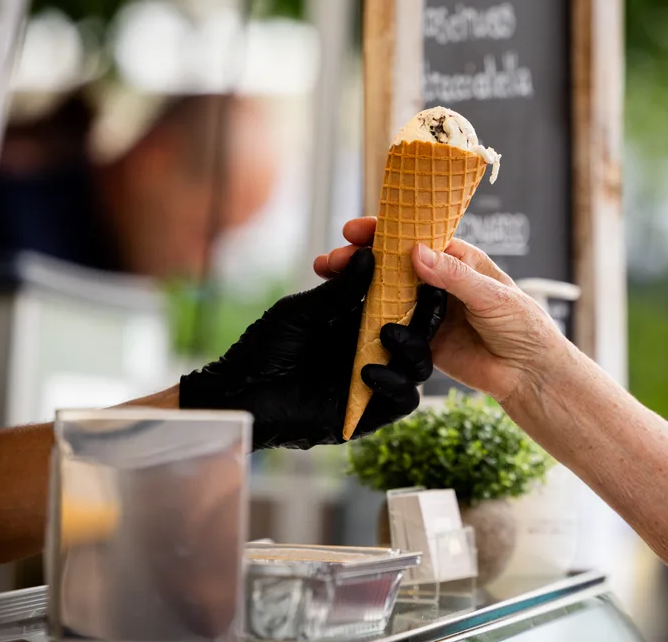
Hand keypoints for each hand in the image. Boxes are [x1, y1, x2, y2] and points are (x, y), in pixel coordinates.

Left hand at [181, 247, 445, 448]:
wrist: (240, 394)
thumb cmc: (262, 349)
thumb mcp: (300, 313)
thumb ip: (338, 292)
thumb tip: (370, 255)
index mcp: (360, 321)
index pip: (402, 302)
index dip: (418, 286)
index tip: (426, 264)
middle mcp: (373, 349)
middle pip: (420, 333)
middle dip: (427, 315)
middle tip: (427, 296)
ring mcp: (373, 381)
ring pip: (418, 367)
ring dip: (413, 349)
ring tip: (388, 334)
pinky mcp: (368, 413)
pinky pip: (401, 401)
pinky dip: (394, 385)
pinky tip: (368, 372)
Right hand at [315, 218, 569, 403]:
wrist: (529, 374)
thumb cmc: (524, 326)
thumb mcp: (492, 295)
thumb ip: (454, 276)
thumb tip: (416, 252)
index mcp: (458, 260)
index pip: (416, 238)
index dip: (385, 231)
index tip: (357, 230)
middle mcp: (439, 281)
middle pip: (393, 264)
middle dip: (361, 257)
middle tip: (333, 258)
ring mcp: (428, 310)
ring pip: (386, 293)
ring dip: (358, 285)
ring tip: (328, 278)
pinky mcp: (422, 340)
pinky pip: (392, 327)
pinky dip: (368, 319)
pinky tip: (346, 313)